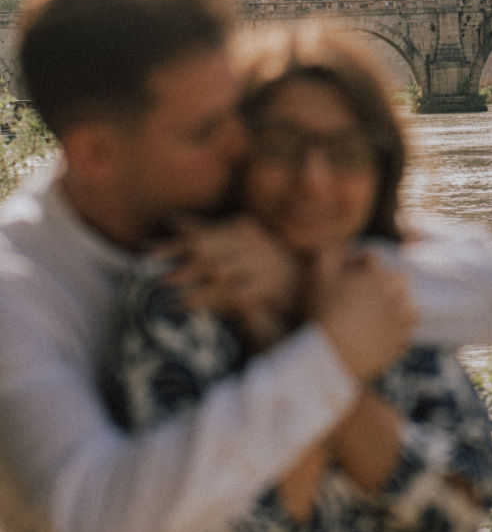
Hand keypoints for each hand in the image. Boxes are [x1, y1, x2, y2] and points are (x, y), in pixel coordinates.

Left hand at [157, 216, 301, 342]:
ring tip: (172, 300)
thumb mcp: (238, 239)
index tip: (146, 253)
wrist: (305, 280)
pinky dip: (216, 303)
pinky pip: (237, 296)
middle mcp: (251, 244)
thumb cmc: (265, 258)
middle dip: (182, 267)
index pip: (203, 236)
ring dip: (195, 288)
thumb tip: (172, 219)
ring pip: (222, 275)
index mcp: (241, 229)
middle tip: (155, 281)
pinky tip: (199, 312)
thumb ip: (205, 231)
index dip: (173, 245)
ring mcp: (261, 266)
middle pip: (210, 254)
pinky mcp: (268, 289)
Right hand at [316, 249, 413, 382]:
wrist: (332, 354)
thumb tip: (338, 246)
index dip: (358, 261)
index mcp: (376, 276)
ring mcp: (400, 321)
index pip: (372, 258)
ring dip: (398, 307)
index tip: (348, 270)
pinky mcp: (399, 344)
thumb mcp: (319, 276)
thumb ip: (328, 254)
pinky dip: (398, 334)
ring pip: (409, 308)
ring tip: (381, 315)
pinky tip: (382, 337)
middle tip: (367, 293)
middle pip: (398, 280)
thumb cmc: (324, 312)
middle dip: (385, 282)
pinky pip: (405, 336)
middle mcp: (395, 296)